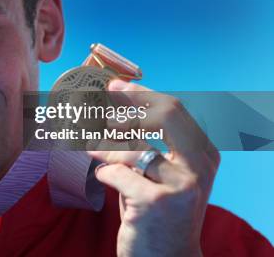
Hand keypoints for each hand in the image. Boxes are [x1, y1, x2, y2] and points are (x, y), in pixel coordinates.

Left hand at [87, 79, 219, 256]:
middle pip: (164, 114)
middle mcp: (198, 167)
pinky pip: (116, 173)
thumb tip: (115, 105)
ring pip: (132, 147)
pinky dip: (103, 172)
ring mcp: (180, 185)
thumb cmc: (158, 210)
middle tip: (101, 107)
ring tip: (90, 147)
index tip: (115, 86)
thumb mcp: (163, 173)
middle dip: (128, 105)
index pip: (174, 108)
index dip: (141, 93)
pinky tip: (103, 177)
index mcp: (204, 154)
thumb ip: (150, 142)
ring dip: (104, 146)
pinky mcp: (156, 202)